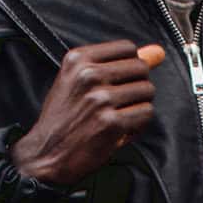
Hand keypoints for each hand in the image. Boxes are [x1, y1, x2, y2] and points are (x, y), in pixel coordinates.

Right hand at [10, 40, 165, 187]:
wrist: (45, 154)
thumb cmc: (62, 119)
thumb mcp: (78, 81)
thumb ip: (117, 64)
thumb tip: (157, 52)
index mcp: (78, 59)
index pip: (127, 48)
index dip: (130, 65)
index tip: (120, 81)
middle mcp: (89, 75)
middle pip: (141, 68)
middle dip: (137, 86)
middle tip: (120, 102)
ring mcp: (101, 98)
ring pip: (147, 91)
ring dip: (139, 106)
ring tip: (120, 116)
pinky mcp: (111, 122)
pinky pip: (146, 113)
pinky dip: (138, 124)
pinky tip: (122, 129)